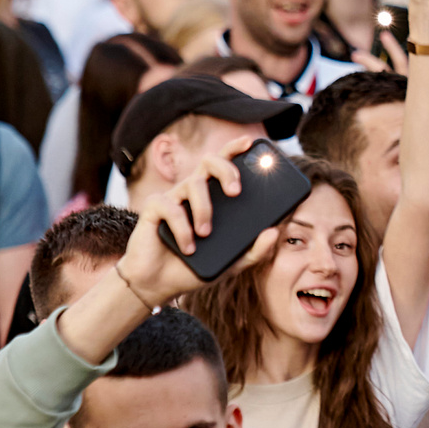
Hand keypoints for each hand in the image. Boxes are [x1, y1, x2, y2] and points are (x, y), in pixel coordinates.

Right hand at [120, 149, 276, 307]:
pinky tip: (188, 247)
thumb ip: (255, 250)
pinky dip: (182, 228)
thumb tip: (274, 231)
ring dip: (204, 209)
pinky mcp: (154, 209)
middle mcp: (193, 191)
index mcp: (213, 197)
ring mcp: (173, 198)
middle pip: (209, 161)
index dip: (235, 148)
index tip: (250, 142)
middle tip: (236, 191)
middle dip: (226, 170)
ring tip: (206, 234)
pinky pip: (170, 207)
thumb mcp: (232, 263)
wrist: (158, 285)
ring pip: (193, 185)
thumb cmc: (195, 268)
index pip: (224, 164)